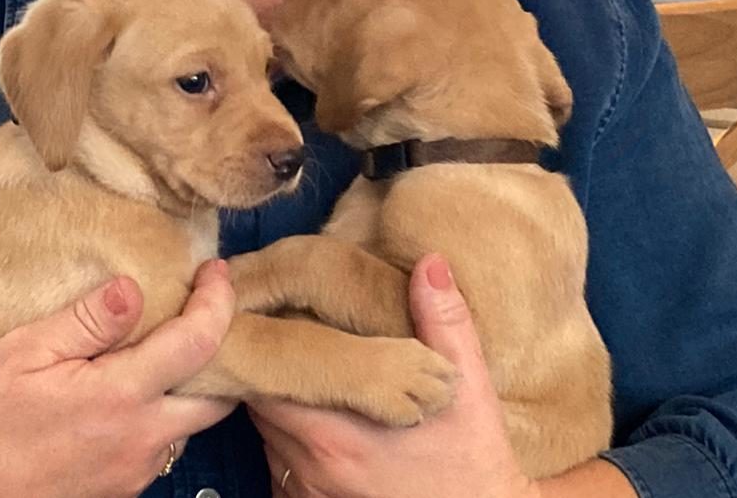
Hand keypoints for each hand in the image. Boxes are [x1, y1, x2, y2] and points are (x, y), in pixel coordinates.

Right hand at [0, 259, 236, 497]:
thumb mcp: (23, 353)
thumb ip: (86, 321)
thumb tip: (134, 286)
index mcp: (119, 397)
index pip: (199, 342)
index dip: (218, 300)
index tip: (215, 270)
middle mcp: (140, 439)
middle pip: (219, 393)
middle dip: (224, 347)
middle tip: (205, 307)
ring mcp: (134, 471)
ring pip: (193, 422)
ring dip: (194, 381)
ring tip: (169, 339)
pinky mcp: (123, 489)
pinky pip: (163, 443)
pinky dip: (164, 409)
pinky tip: (135, 385)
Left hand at [248, 253, 538, 497]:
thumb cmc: (472, 459)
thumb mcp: (467, 388)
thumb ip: (443, 322)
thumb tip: (429, 263)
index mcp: (337, 430)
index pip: (275, 370)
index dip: (279, 339)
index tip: (293, 317)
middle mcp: (312, 466)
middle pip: (264, 400)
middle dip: (279, 370)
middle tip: (302, 345)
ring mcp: (308, 494)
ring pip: (268, 434)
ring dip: (283, 407)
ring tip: (312, 382)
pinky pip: (278, 470)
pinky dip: (289, 448)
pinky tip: (321, 430)